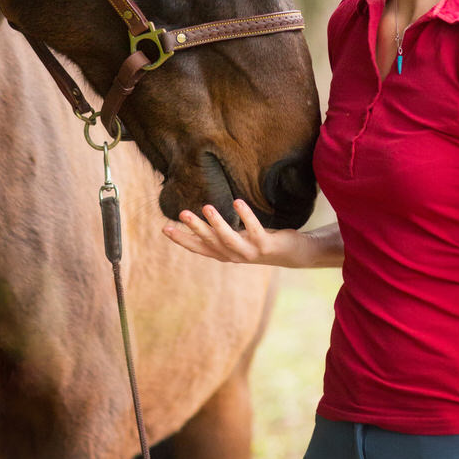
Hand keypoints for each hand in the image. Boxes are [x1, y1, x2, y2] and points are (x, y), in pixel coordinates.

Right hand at [162, 199, 306, 265]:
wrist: (293, 254)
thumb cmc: (259, 242)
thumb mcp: (237, 238)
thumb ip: (220, 233)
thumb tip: (200, 216)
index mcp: (225, 253)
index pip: (199, 247)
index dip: (182, 239)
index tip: (165, 229)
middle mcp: (235, 255)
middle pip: (211, 242)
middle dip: (196, 228)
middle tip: (181, 213)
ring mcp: (250, 252)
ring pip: (230, 239)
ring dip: (217, 224)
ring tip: (207, 207)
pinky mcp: (266, 245)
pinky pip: (254, 230)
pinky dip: (245, 217)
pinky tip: (237, 202)